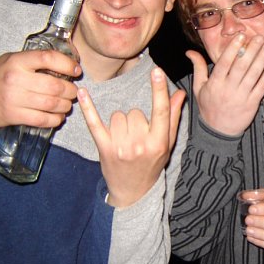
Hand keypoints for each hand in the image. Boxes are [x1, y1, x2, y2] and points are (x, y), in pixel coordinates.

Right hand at [0, 50, 80, 142]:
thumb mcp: (11, 60)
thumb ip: (34, 61)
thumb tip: (66, 64)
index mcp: (17, 61)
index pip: (48, 58)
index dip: (67, 64)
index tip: (76, 71)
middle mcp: (16, 78)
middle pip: (55, 85)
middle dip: (70, 90)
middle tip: (73, 91)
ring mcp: (14, 98)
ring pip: (51, 104)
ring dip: (65, 106)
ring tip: (67, 104)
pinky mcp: (13, 115)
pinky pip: (42, 119)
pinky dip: (55, 119)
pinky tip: (58, 117)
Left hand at [78, 67, 184, 207]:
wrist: (133, 192)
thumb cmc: (152, 165)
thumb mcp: (167, 144)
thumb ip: (172, 117)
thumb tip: (180, 93)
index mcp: (158, 143)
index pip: (160, 111)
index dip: (158, 90)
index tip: (156, 71)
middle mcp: (139, 145)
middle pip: (136, 112)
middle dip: (137, 119)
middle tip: (138, 136)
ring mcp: (120, 147)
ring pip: (119, 116)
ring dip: (121, 123)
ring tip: (124, 138)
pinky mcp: (104, 148)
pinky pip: (95, 123)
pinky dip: (88, 108)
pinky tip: (83, 93)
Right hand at [188, 33, 263, 135]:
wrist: (218, 131)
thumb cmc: (208, 106)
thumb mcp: (199, 88)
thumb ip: (198, 68)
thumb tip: (189, 51)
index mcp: (215, 83)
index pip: (224, 62)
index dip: (233, 48)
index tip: (241, 36)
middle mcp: (228, 89)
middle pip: (242, 66)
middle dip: (252, 50)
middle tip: (260, 37)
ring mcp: (241, 97)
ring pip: (254, 75)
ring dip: (262, 59)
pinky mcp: (252, 104)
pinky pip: (262, 87)